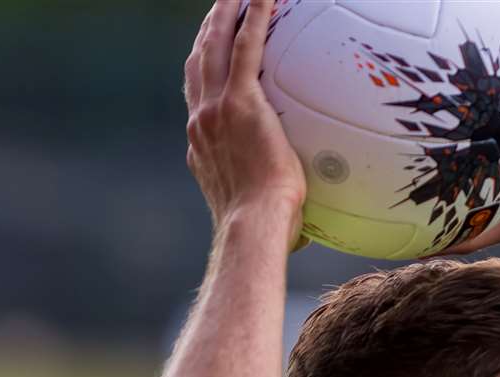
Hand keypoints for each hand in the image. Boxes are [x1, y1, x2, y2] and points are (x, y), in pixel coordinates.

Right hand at [184, 0, 305, 249]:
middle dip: (208, 31)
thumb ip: (273, 202)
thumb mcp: (260, 212)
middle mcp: (201, 121)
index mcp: (202, 143)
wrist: (253, 226)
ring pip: (214, 45)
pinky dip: (253, 17)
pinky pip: (246, 46)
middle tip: (219, 10)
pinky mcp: (239, 102)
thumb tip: (301, 222)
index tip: (209, 55)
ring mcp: (215, 109)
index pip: (198, 97)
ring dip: (223, 12)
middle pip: (199, 61)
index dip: (202, 71)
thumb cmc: (265, 231)